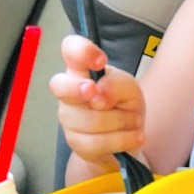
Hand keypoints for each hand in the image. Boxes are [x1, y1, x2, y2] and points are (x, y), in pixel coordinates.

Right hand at [48, 35, 144, 170]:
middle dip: (77, 89)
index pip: (70, 49)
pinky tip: (134, 137)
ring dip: (122, 121)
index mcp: (81, 71)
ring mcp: (69, 119)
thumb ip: (117, 84)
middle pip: (59, 85)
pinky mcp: (76, 143)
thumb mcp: (130, 89)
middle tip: (95, 93)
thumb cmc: (124, 104)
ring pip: (92, 120)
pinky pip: (99, 142)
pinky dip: (124, 140)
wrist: (127, 137)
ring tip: (133, 121)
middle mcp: (68, 92)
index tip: (100, 61)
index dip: (81, 51)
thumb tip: (99, 95)